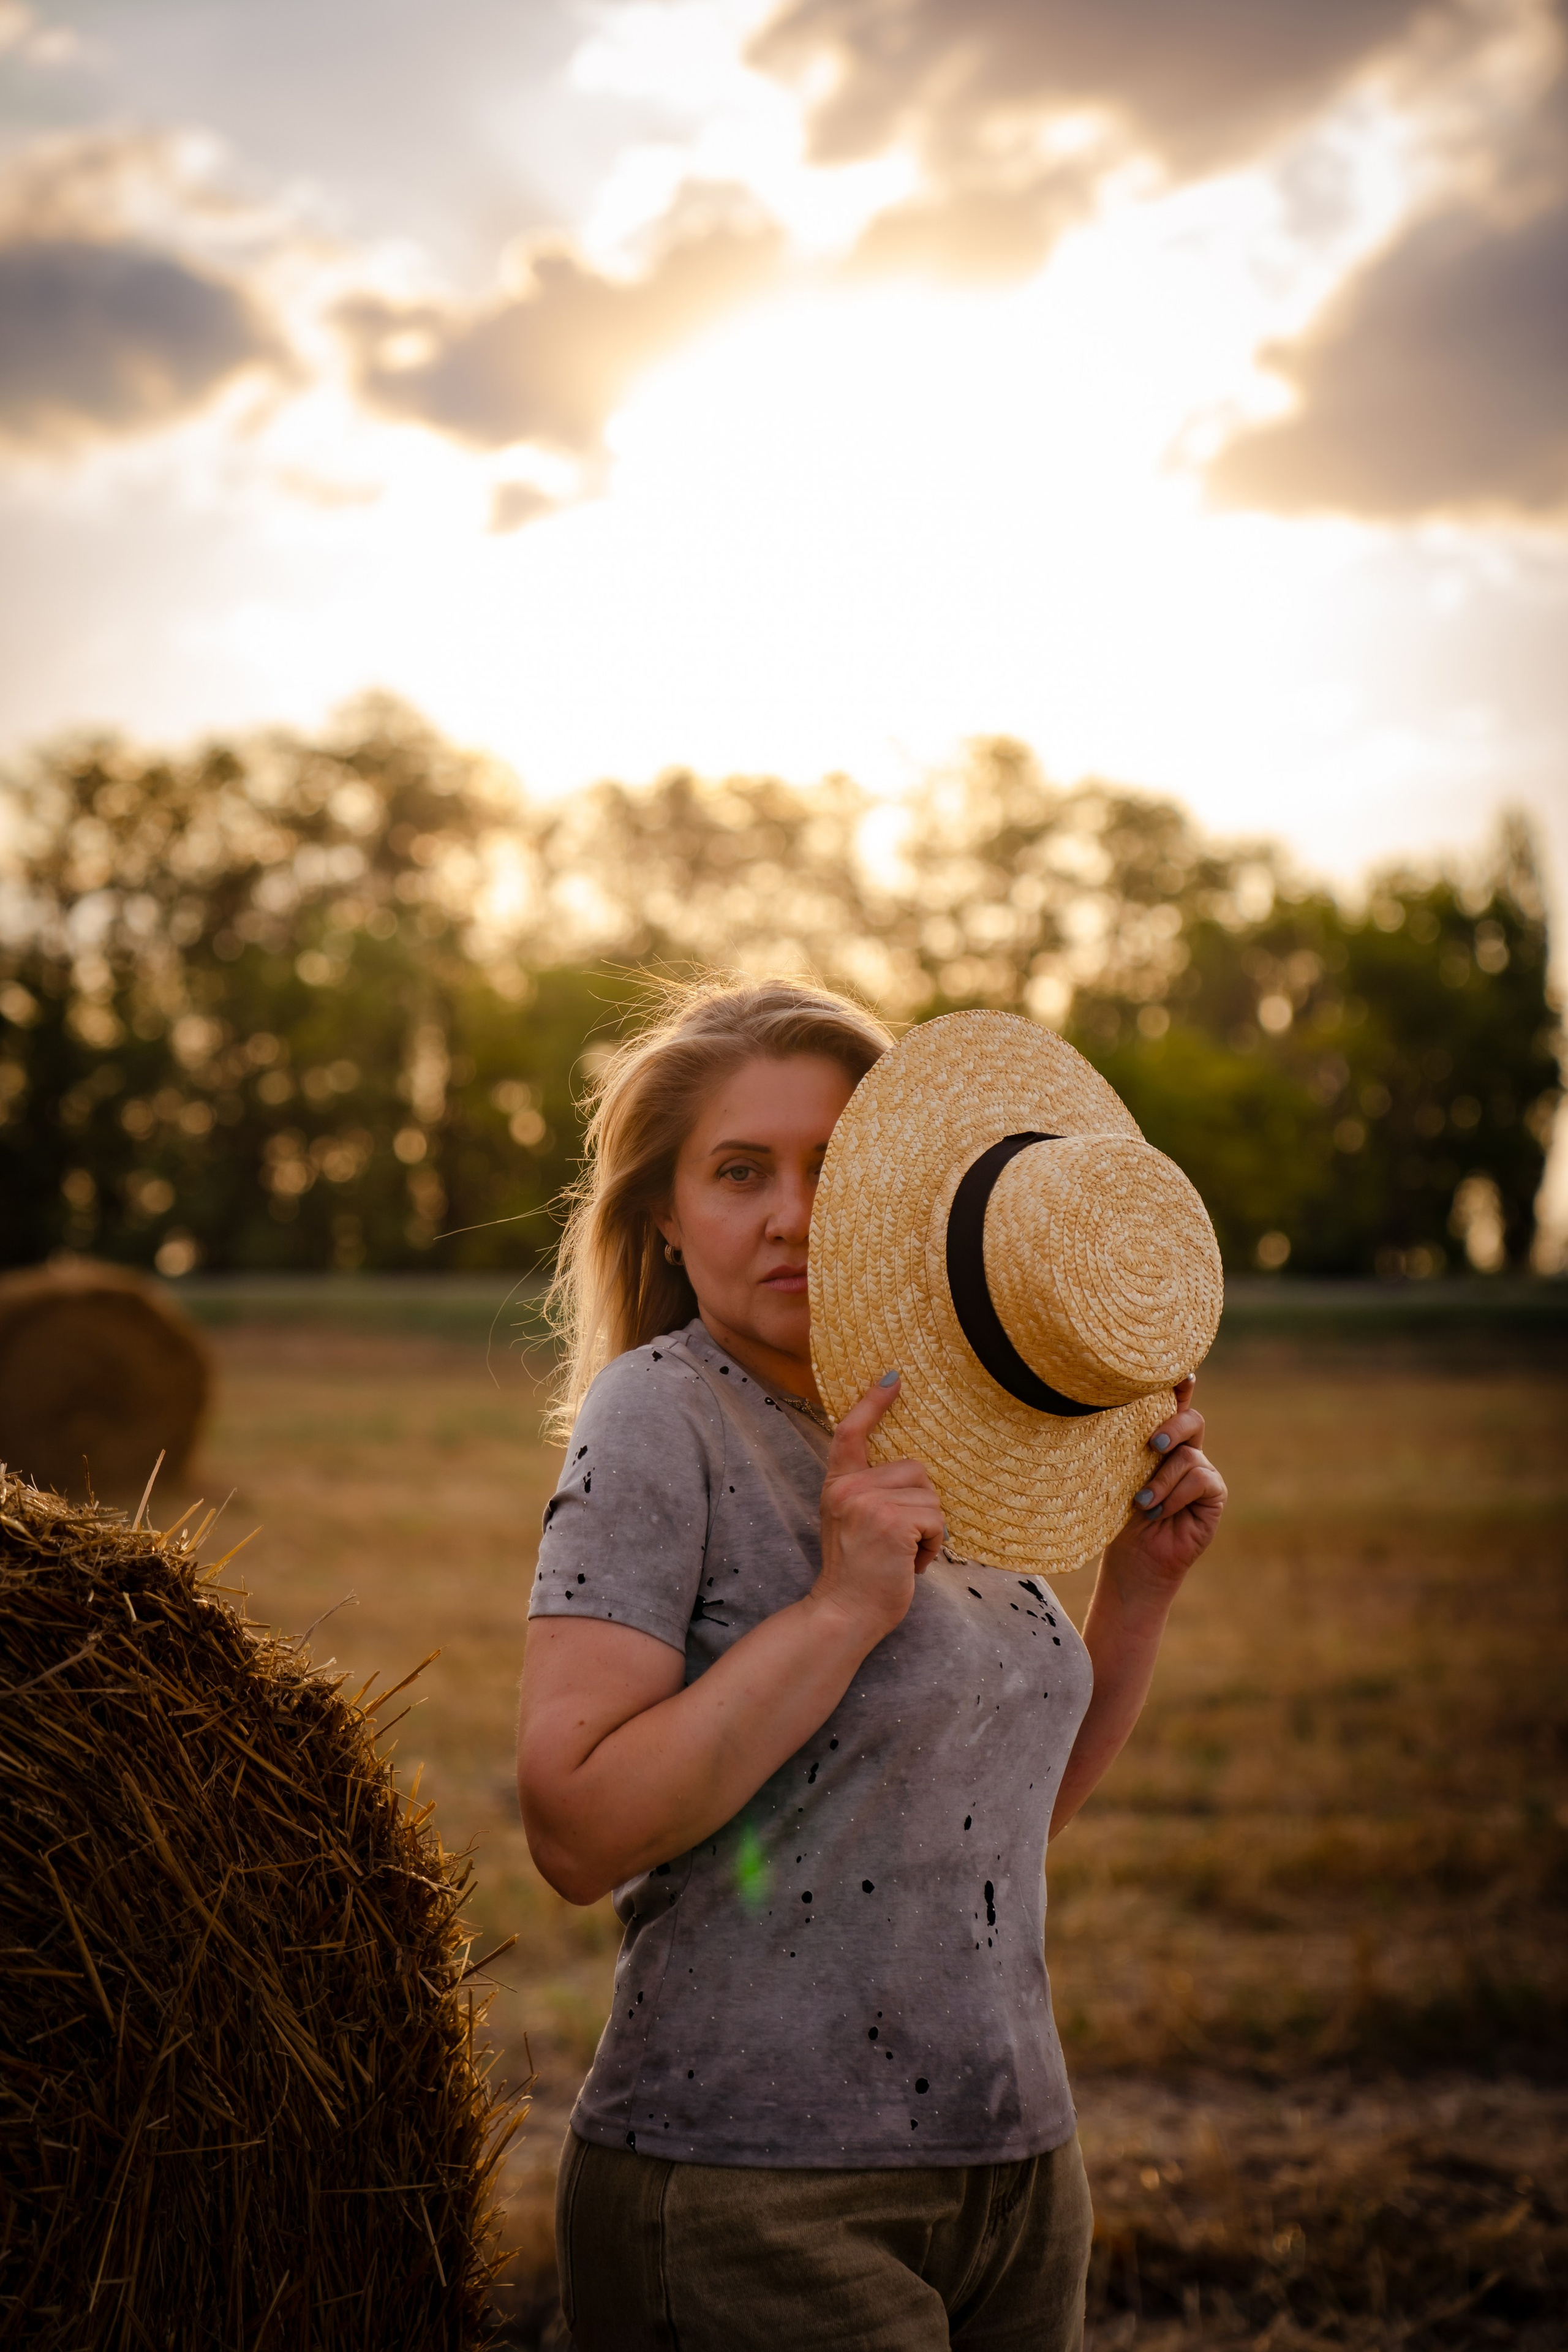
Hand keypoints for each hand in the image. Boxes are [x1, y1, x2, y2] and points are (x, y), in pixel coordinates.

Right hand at [815, 1374, 945, 1640]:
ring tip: (902, 1556)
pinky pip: (936, 1521)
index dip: (872, 1403)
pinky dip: (932, 1547)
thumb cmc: (858, 1574)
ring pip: (930, 1497)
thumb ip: (869, 1494)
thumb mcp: (852, 1523)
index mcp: (838, 1485)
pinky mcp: (893, 1522)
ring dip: (928, 1531)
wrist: (844, 1613)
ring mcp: (870, 1503)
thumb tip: (911, 1472)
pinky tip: (909, 1565)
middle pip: (914, 1470)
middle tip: (898, 1543)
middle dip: (920, 1508)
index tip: (892, 1378)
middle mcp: (849, 1488)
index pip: (851, 1433)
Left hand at [1103, 1374, 1226, 1605]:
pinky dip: (1176, 1495)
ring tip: (1142, 1502)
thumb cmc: (1115, 1515)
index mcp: (1158, 1439)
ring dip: (1162, 1480)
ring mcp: (1201, 1471)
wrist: (1132, 1560)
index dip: (1179, 1384)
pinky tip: (1159, 1511)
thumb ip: (1123, 1445)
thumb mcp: (1114, 1473)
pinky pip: (1201, 1479)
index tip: (1180, 1371)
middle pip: (1191, 1419)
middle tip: (1152, 1445)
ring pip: (1191, 1455)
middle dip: (1173, 1424)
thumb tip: (1104, 1410)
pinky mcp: (1213, 1494)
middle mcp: (1184, 1450)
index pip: (1172, 1403)